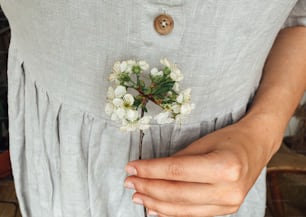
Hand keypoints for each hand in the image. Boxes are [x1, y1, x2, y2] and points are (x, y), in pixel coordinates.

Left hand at [124, 120, 273, 216]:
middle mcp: (228, 190)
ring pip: (182, 209)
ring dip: (155, 203)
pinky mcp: (226, 210)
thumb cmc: (228, 139)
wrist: (256, 147)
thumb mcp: (202, 144)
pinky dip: (171, 212)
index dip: (150, 170)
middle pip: (177, 193)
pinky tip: (154, 208)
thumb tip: (149, 173)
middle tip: (129, 181)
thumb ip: (177, 162)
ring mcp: (229, 204)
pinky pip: (192, 215)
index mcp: (225, 167)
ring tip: (137, 195)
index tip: (131, 167)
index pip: (176, 172)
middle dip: (148, 187)